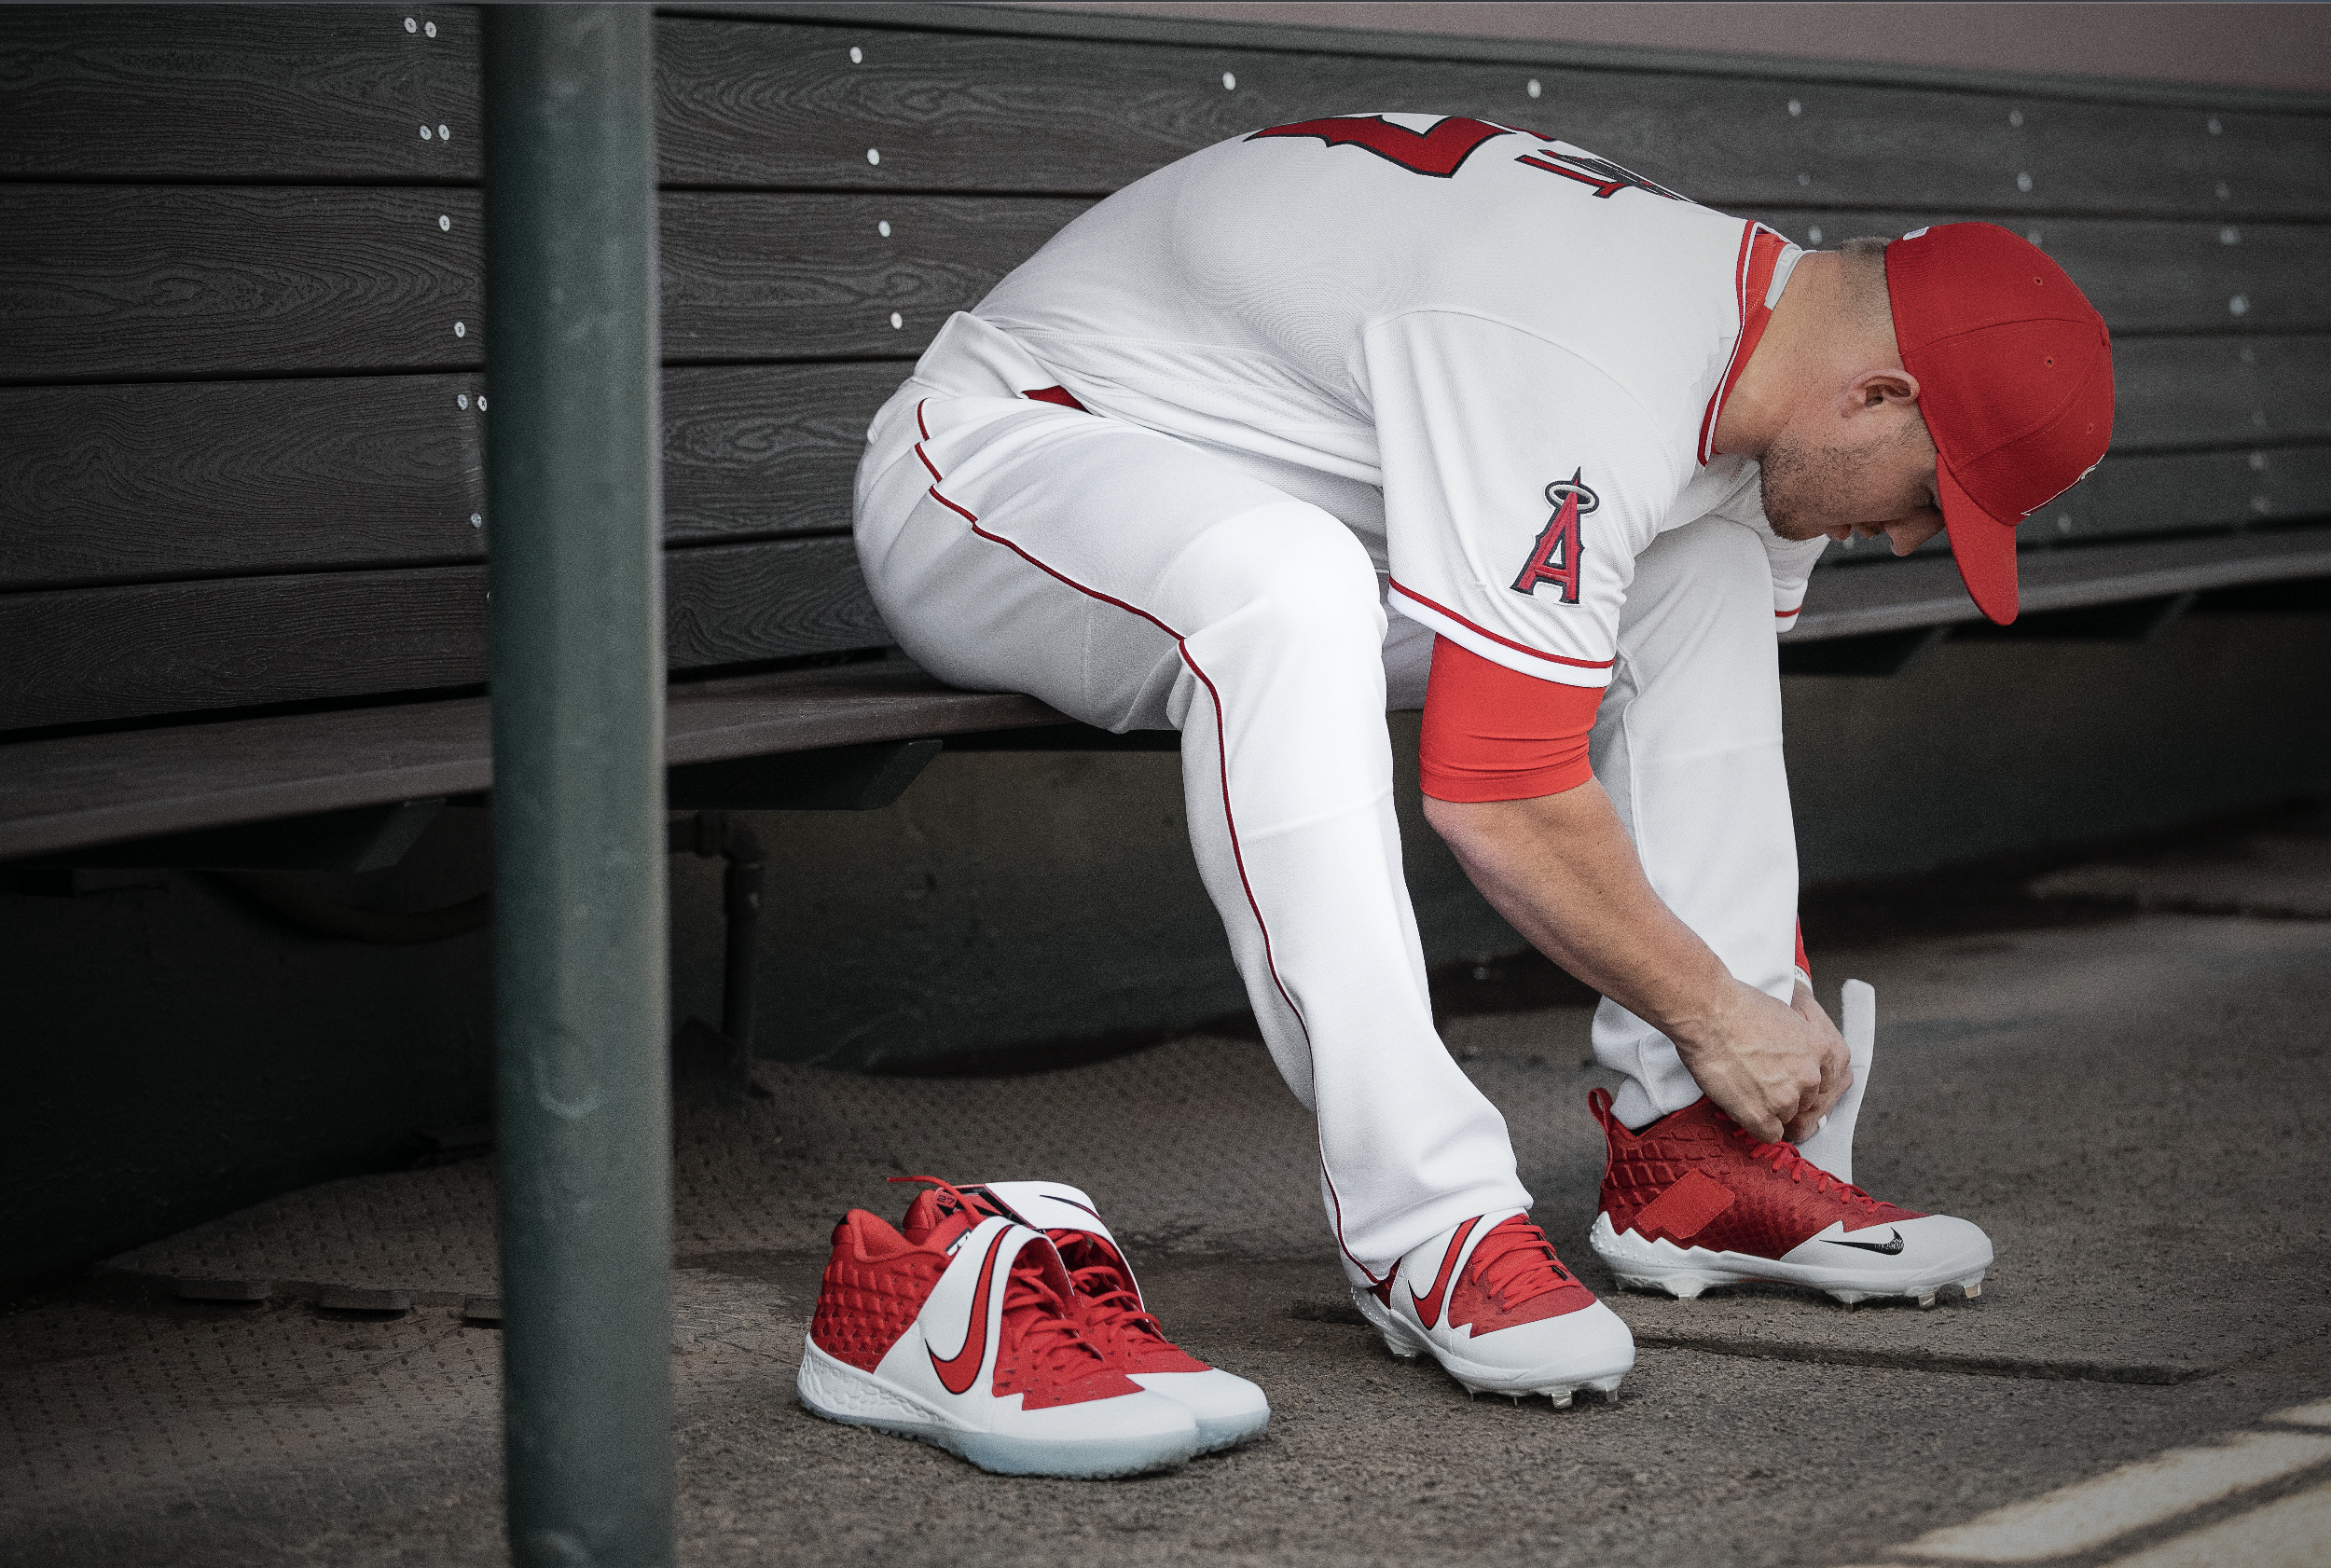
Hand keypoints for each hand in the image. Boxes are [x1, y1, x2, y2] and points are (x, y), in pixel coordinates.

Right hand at [1671, 979, 1850, 1142]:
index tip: (1782, 1078)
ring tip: (1743, 1087)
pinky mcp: (1762, 1115)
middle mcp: (1809, 1076)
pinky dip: (1755, 1125)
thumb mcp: (1786, 1016)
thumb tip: (1789, 1056)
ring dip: (1767, 1109)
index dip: (1799, 1081)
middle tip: (1757, 1080)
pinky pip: (1769, 1134)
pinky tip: (1742, 1106)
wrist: (1709, 1015)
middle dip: (1784, 1094)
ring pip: (1786, 1118)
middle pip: (1804, 1101)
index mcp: (1821, 1050)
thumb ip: (1798, 1043)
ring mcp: (1787, 1098)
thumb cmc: (1738, 1007)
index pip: (1821, 1082)